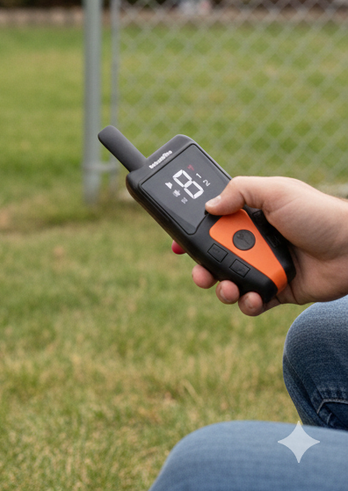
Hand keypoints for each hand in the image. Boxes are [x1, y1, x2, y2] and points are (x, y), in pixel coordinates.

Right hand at [179, 176, 347, 315]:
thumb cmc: (319, 214)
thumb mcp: (276, 190)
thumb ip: (238, 191)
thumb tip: (208, 207)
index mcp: (249, 216)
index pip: (211, 225)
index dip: (191, 234)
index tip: (176, 244)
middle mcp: (253, 242)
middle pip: (215, 257)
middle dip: (201, 267)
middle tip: (200, 274)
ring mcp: (264, 267)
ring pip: (229, 282)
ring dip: (222, 289)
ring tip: (227, 289)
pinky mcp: (278, 291)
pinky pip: (253, 302)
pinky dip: (247, 304)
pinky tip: (252, 298)